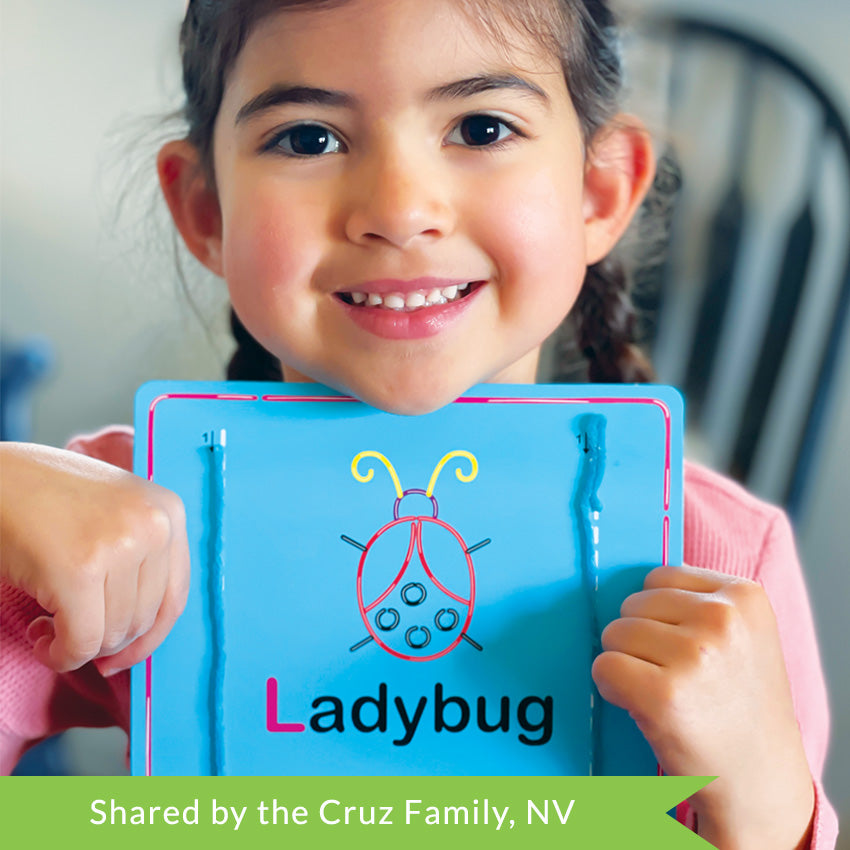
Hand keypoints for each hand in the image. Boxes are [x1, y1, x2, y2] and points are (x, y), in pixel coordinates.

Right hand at [0, 442, 189, 675]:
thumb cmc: (48, 498)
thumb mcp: (117, 514)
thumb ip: (143, 557)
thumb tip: (146, 633)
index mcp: (169, 511)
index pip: (176, 597)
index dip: (149, 637)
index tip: (123, 653)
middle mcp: (154, 526)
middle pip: (144, 620)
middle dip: (107, 640)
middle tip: (71, 631)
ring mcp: (120, 547)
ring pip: (113, 635)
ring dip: (78, 645)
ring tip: (49, 624)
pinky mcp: (79, 572)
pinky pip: (81, 642)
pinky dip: (60, 654)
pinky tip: (40, 634)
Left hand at [592, 565, 813, 849]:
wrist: (760, 779)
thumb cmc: (739, 703)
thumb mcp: (743, 634)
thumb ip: (697, 600)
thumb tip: (627, 583)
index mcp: (745, 596)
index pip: (659, 578)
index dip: (659, 615)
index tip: (686, 649)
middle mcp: (723, 619)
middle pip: (633, 603)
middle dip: (641, 639)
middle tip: (676, 677)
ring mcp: (695, 655)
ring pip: (614, 633)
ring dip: (626, 663)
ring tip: (665, 692)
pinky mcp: (664, 694)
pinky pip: (604, 667)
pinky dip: (611, 687)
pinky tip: (643, 706)